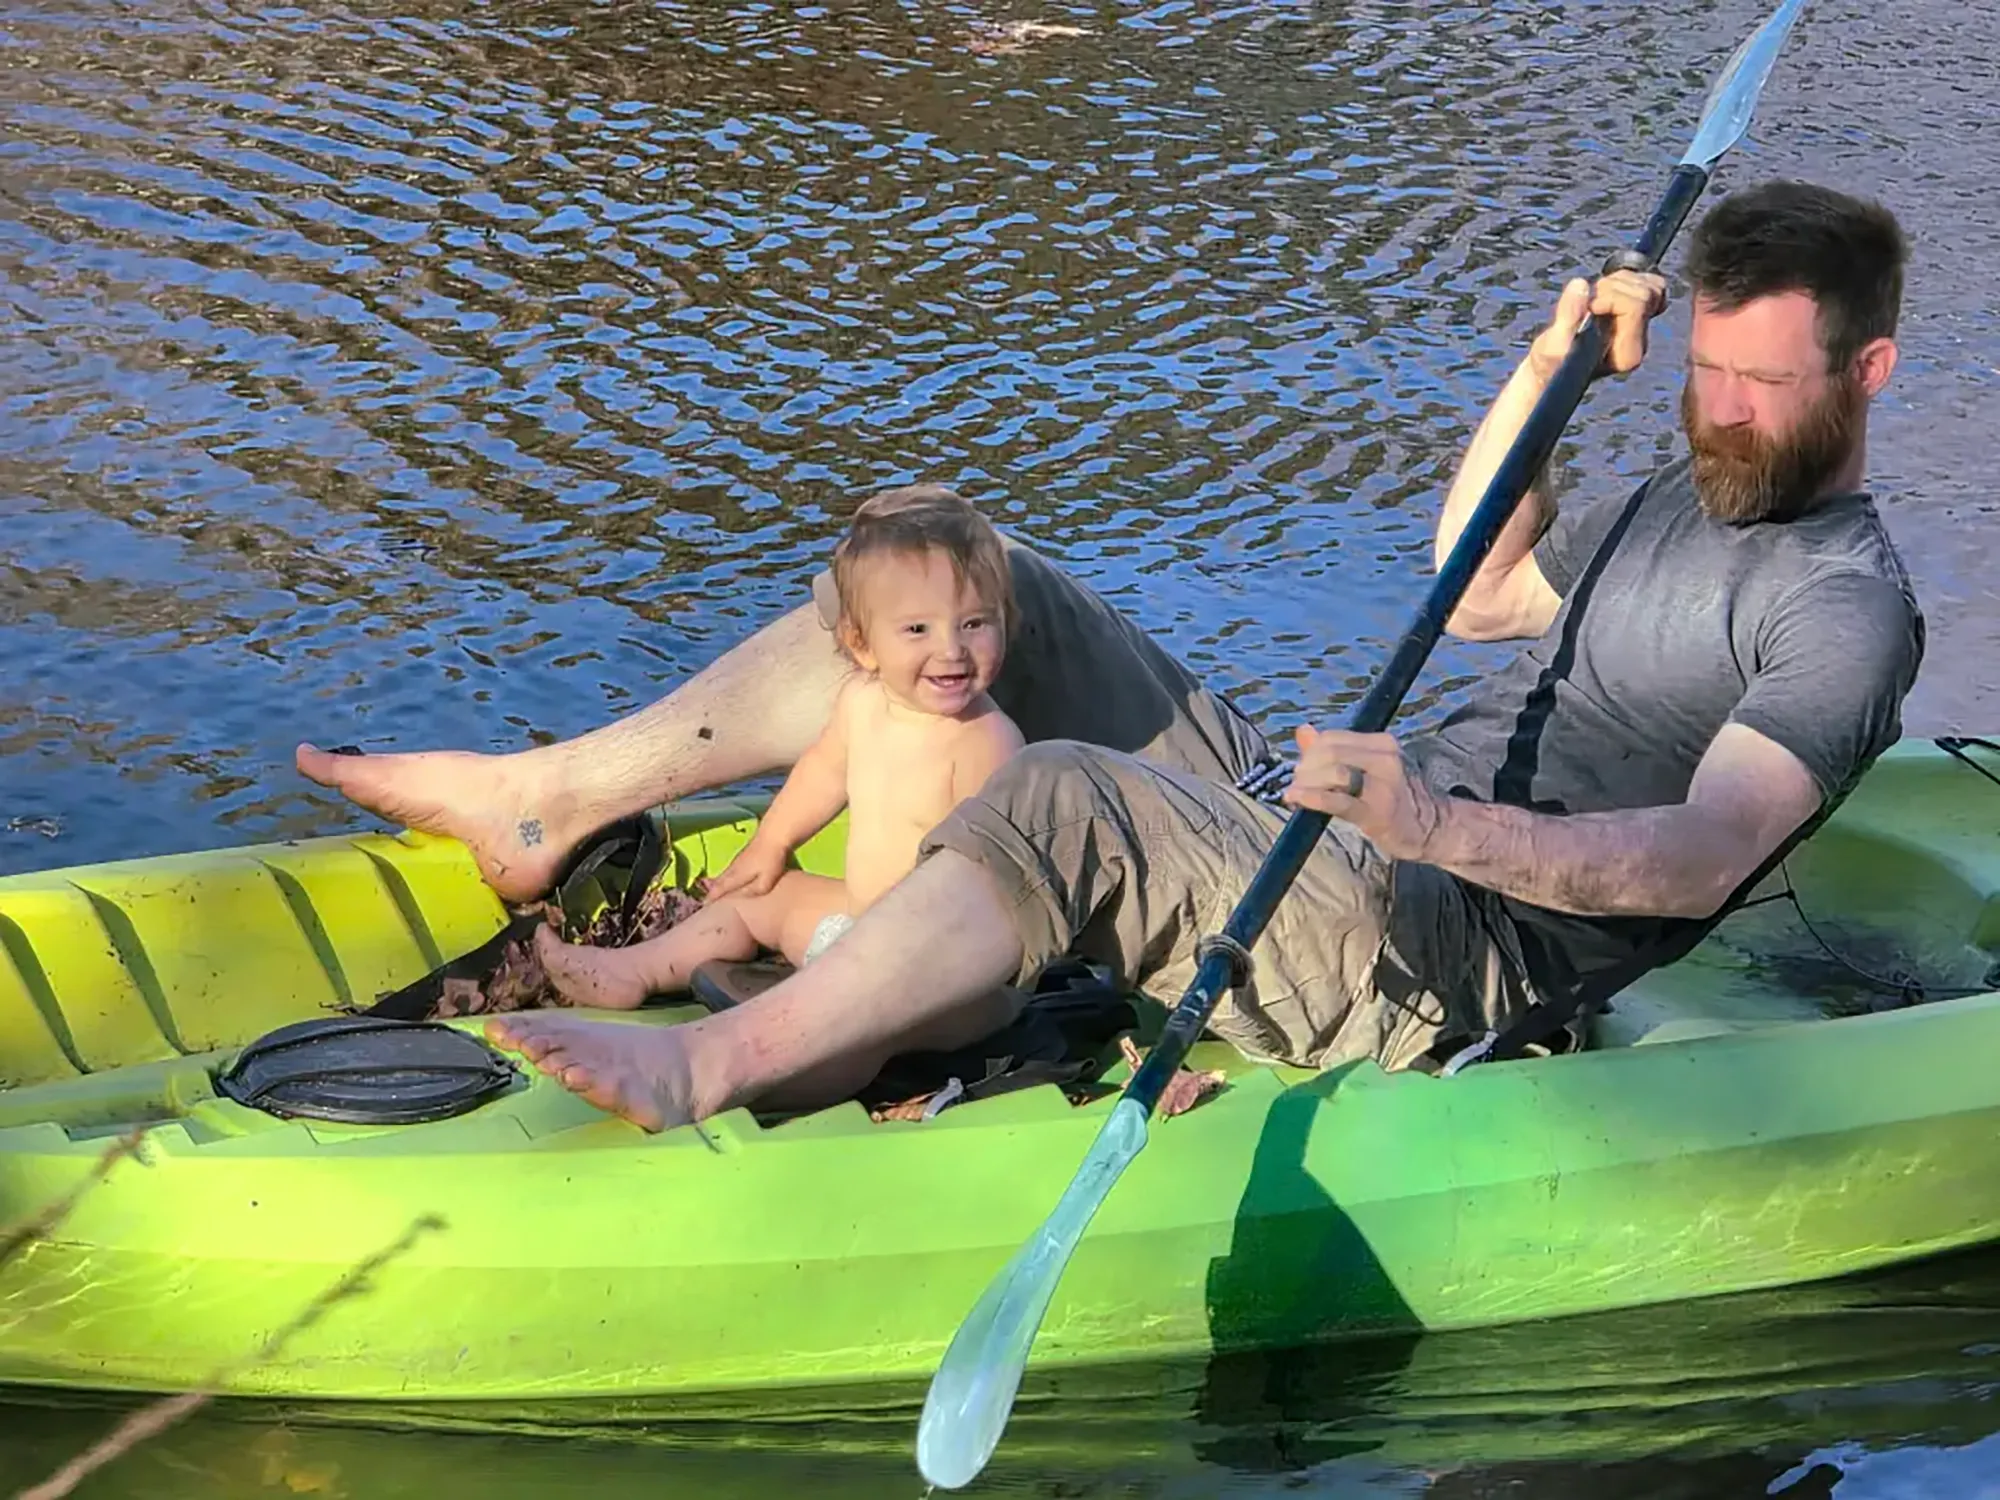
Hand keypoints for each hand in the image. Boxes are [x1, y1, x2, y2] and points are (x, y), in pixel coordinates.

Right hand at [703, 832, 789, 901]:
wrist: (774, 835)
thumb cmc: (770, 860)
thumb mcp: (765, 882)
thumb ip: (752, 892)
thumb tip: (741, 898)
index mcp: (735, 876)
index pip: (719, 889)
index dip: (711, 898)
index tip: (703, 906)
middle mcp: (733, 868)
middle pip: (719, 882)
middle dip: (711, 892)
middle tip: (705, 902)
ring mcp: (738, 861)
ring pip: (724, 875)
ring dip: (717, 884)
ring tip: (713, 893)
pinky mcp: (744, 856)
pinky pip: (730, 870)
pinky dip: (725, 877)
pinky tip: (729, 879)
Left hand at [1282, 726, 1444, 862]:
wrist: (1431, 827)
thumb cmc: (1394, 797)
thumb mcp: (1368, 767)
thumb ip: (1333, 749)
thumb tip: (1303, 731)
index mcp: (1382, 744)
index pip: (1332, 737)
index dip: (1309, 752)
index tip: (1300, 770)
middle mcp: (1385, 758)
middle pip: (1329, 752)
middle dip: (1304, 768)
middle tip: (1296, 784)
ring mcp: (1382, 784)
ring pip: (1332, 772)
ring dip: (1306, 783)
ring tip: (1295, 795)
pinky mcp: (1376, 811)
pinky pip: (1337, 800)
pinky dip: (1311, 797)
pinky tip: (1296, 799)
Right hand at [1527, 268, 1667, 383]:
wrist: (1553, 363)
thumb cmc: (1551, 363)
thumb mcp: (1552, 346)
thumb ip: (1567, 317)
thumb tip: (1580, 285)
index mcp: (1626, 353)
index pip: (1636, 306)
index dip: (1611, 298)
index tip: (1590, 308)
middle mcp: (1639, 340)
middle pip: (1646, 292)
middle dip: (1614, 289)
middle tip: (1590, 304)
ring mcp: (1640, 327)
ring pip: (1650, 284)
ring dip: (1617, 283)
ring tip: (1593, 301)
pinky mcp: (1637, 314)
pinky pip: (1650, 283)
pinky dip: (1628, 279)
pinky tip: (1608, 294)